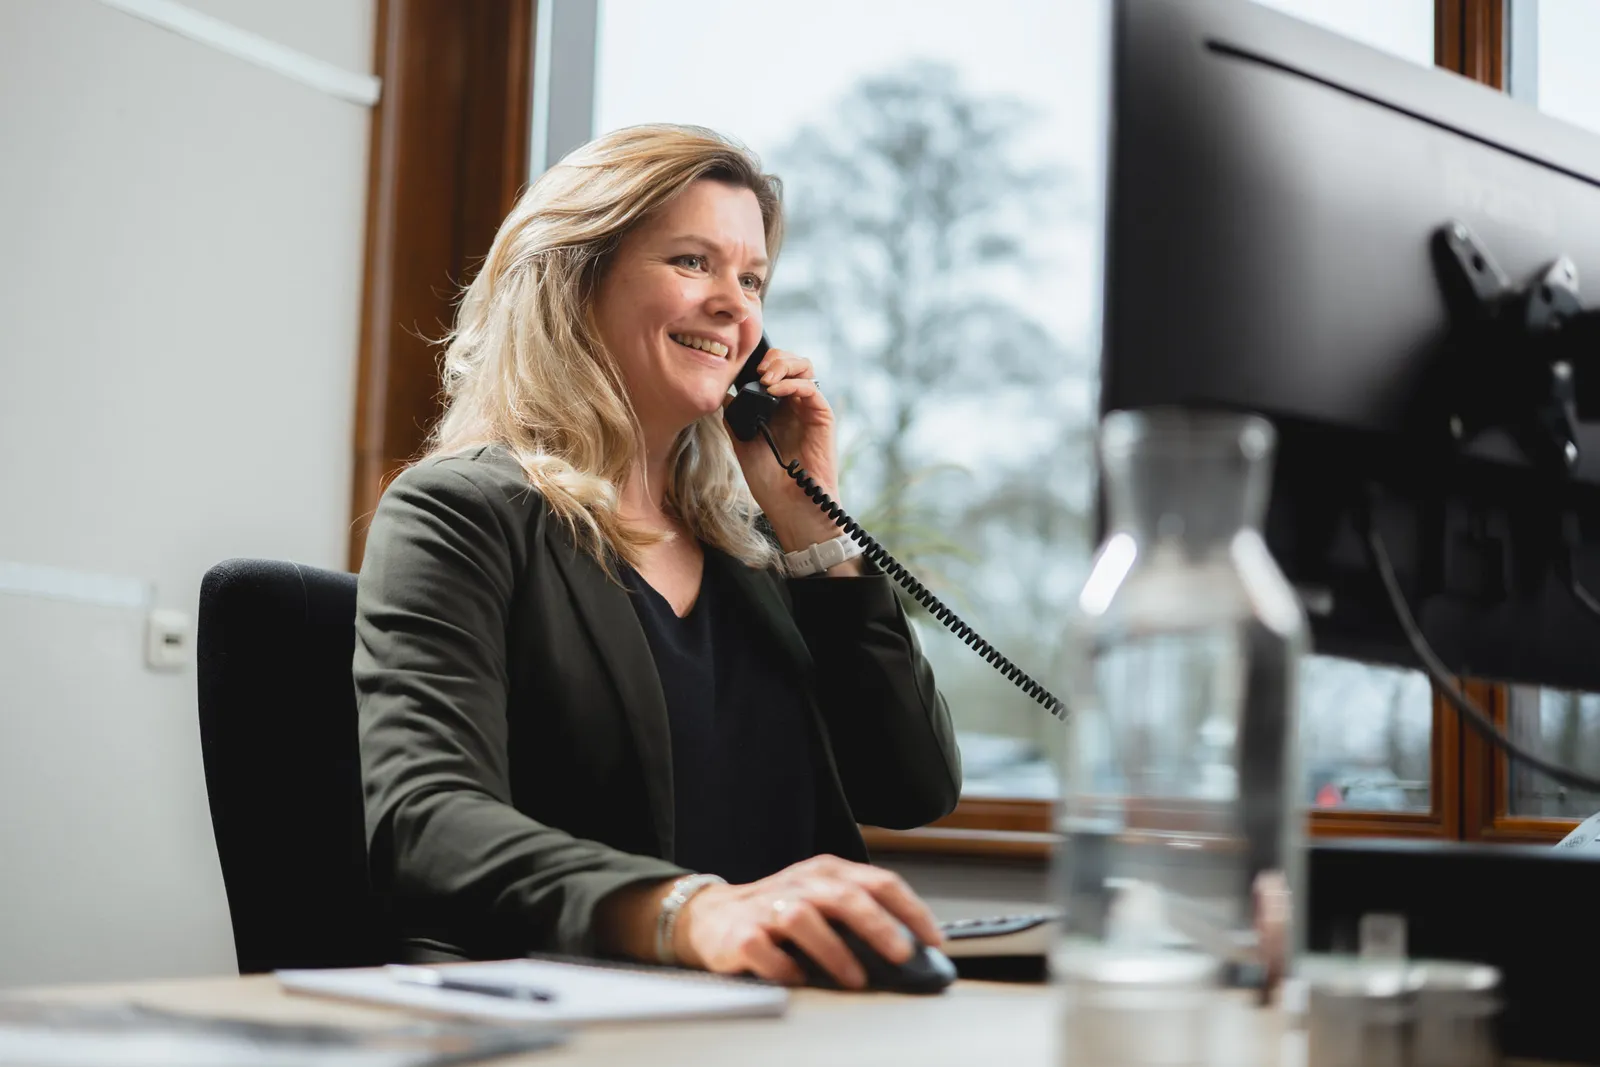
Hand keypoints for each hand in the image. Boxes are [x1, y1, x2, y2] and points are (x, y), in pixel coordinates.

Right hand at [673, 855, 943, 987]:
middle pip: (844, 896)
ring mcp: (768, 907)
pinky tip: (799, 979)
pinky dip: (784, 967)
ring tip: (855, 978)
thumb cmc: (778, 910)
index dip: (910, 910)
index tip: (934, 938)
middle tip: (902, 954)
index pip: (878, 882)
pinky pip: (765, 949)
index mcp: (826, 872)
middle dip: (878, 926)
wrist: (711, 916)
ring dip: (834, 951)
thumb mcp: (821, 899)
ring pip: (804, 919)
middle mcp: (800, 884)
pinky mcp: (742, 934)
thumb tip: (910, 947)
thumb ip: (860, 914)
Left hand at [722, 346, 846, 552]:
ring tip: (766, 376)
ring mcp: (809, 410)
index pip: (773, 370)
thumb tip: (724, 392)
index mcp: (776, 409)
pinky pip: (811, 389)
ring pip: (804, 368)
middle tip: (757, 370)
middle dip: (774, 358)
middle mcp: (794, 405)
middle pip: (791, 362)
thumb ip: (735, 417)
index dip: (760, 363)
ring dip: (784, 364)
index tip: (741, 370)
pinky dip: (792, 383)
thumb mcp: (742, 444)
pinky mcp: (823, 418)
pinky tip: (774, 389)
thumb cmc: (769, 483)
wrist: (790, 507)